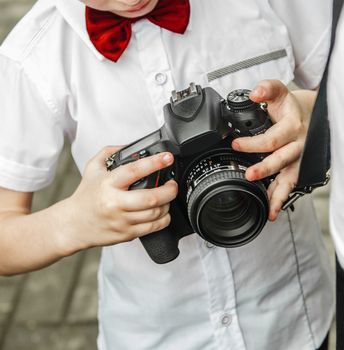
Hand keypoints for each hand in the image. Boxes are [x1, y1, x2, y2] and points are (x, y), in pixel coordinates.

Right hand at [62, 146, 177, 250]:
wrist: (73, 224)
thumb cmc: (85, 196)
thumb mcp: (92, 168)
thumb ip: (110, 152)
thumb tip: (130, 146)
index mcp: (108, 184)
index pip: (134, 170)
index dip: (154, 163)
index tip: (167, 157)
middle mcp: (115, 203)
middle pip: (151, 198)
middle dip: (170, 189)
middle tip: (172, 184)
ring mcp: (122, 220)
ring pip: (155, 213)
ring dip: (167, 204)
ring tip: (166, 197)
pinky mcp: (127, 234)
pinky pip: (153, 227)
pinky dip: (164, 219)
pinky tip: (162, 211)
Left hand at [231, 80, 315, 220]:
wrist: (311, 115)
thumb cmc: (291, 108)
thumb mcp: (279, 93)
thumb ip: (267, 89)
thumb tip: (254, 92)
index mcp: (292, 127)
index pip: (271, 138)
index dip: (253, 143)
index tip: (235, 144)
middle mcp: (297, 146)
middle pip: (281, 160)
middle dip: (265, 169)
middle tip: (250, 175)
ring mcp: (298, 160)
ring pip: (289, 179)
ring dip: (277, 194)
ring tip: (269, 209)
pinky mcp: (297, 169)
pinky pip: (289, 186)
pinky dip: (280, 199)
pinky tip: (272, 211)